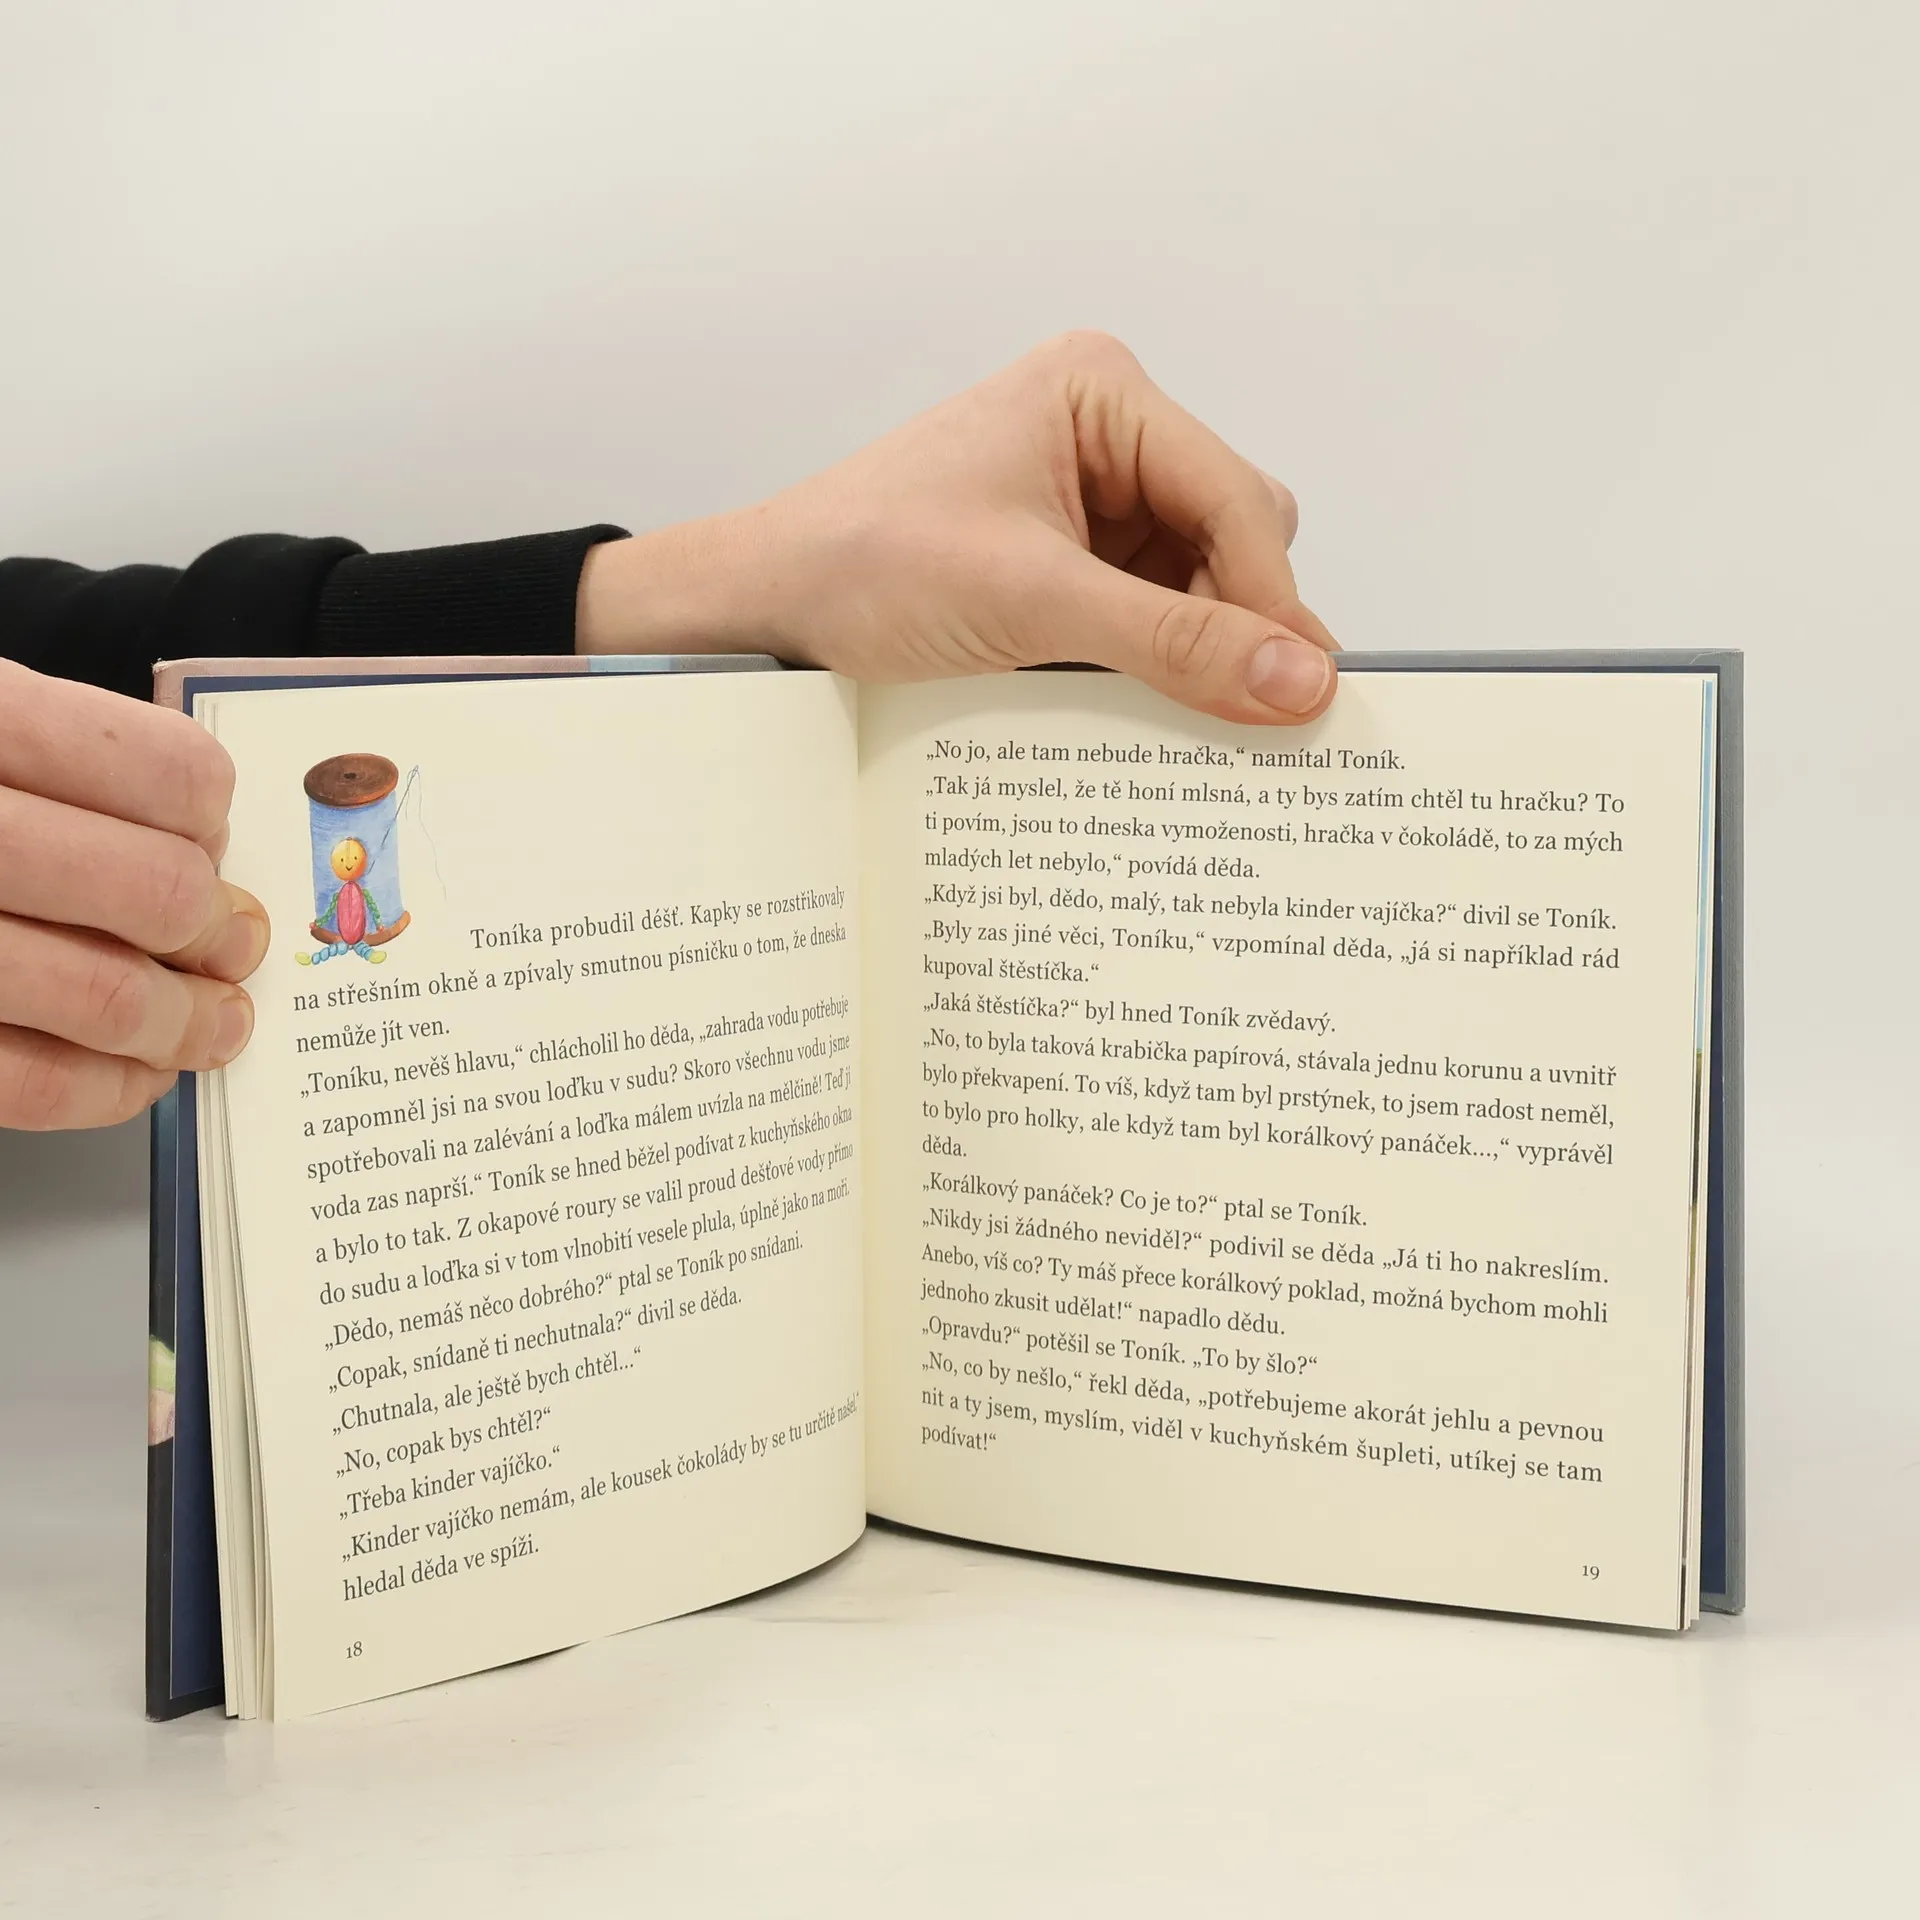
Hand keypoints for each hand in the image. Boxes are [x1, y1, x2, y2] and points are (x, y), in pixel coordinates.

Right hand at [0, 661, 268, 1128]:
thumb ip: (67, 762)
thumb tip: (203, 847)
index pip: (170, 775)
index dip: (212, 825)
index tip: (209, 846)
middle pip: (156, 891)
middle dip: (216, 934)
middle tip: (228, 945)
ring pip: (109, 997)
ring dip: (186, 1023)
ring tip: (209, 1022)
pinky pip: (35, 1082)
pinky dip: (111, 1087)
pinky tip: (135, 1072)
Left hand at [579, 331, 1338, 723]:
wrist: (766, 606)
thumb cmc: (866, 564)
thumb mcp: (1033, 603)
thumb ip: (1173, 642)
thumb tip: (1299, 679)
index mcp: (1102, 395)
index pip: (1234, 497)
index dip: (1271, 597)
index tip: (1303, 688)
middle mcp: (1106, 436)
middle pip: (1233, 536)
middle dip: (1232, 622)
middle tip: (1242, 715)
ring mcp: (1089, 501)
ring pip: (1200, 583)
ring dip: (1192, 651)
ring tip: (1178, 718)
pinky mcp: (1068, 563)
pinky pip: (1150, 614)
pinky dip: (1154, 664)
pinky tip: (1138, 708)